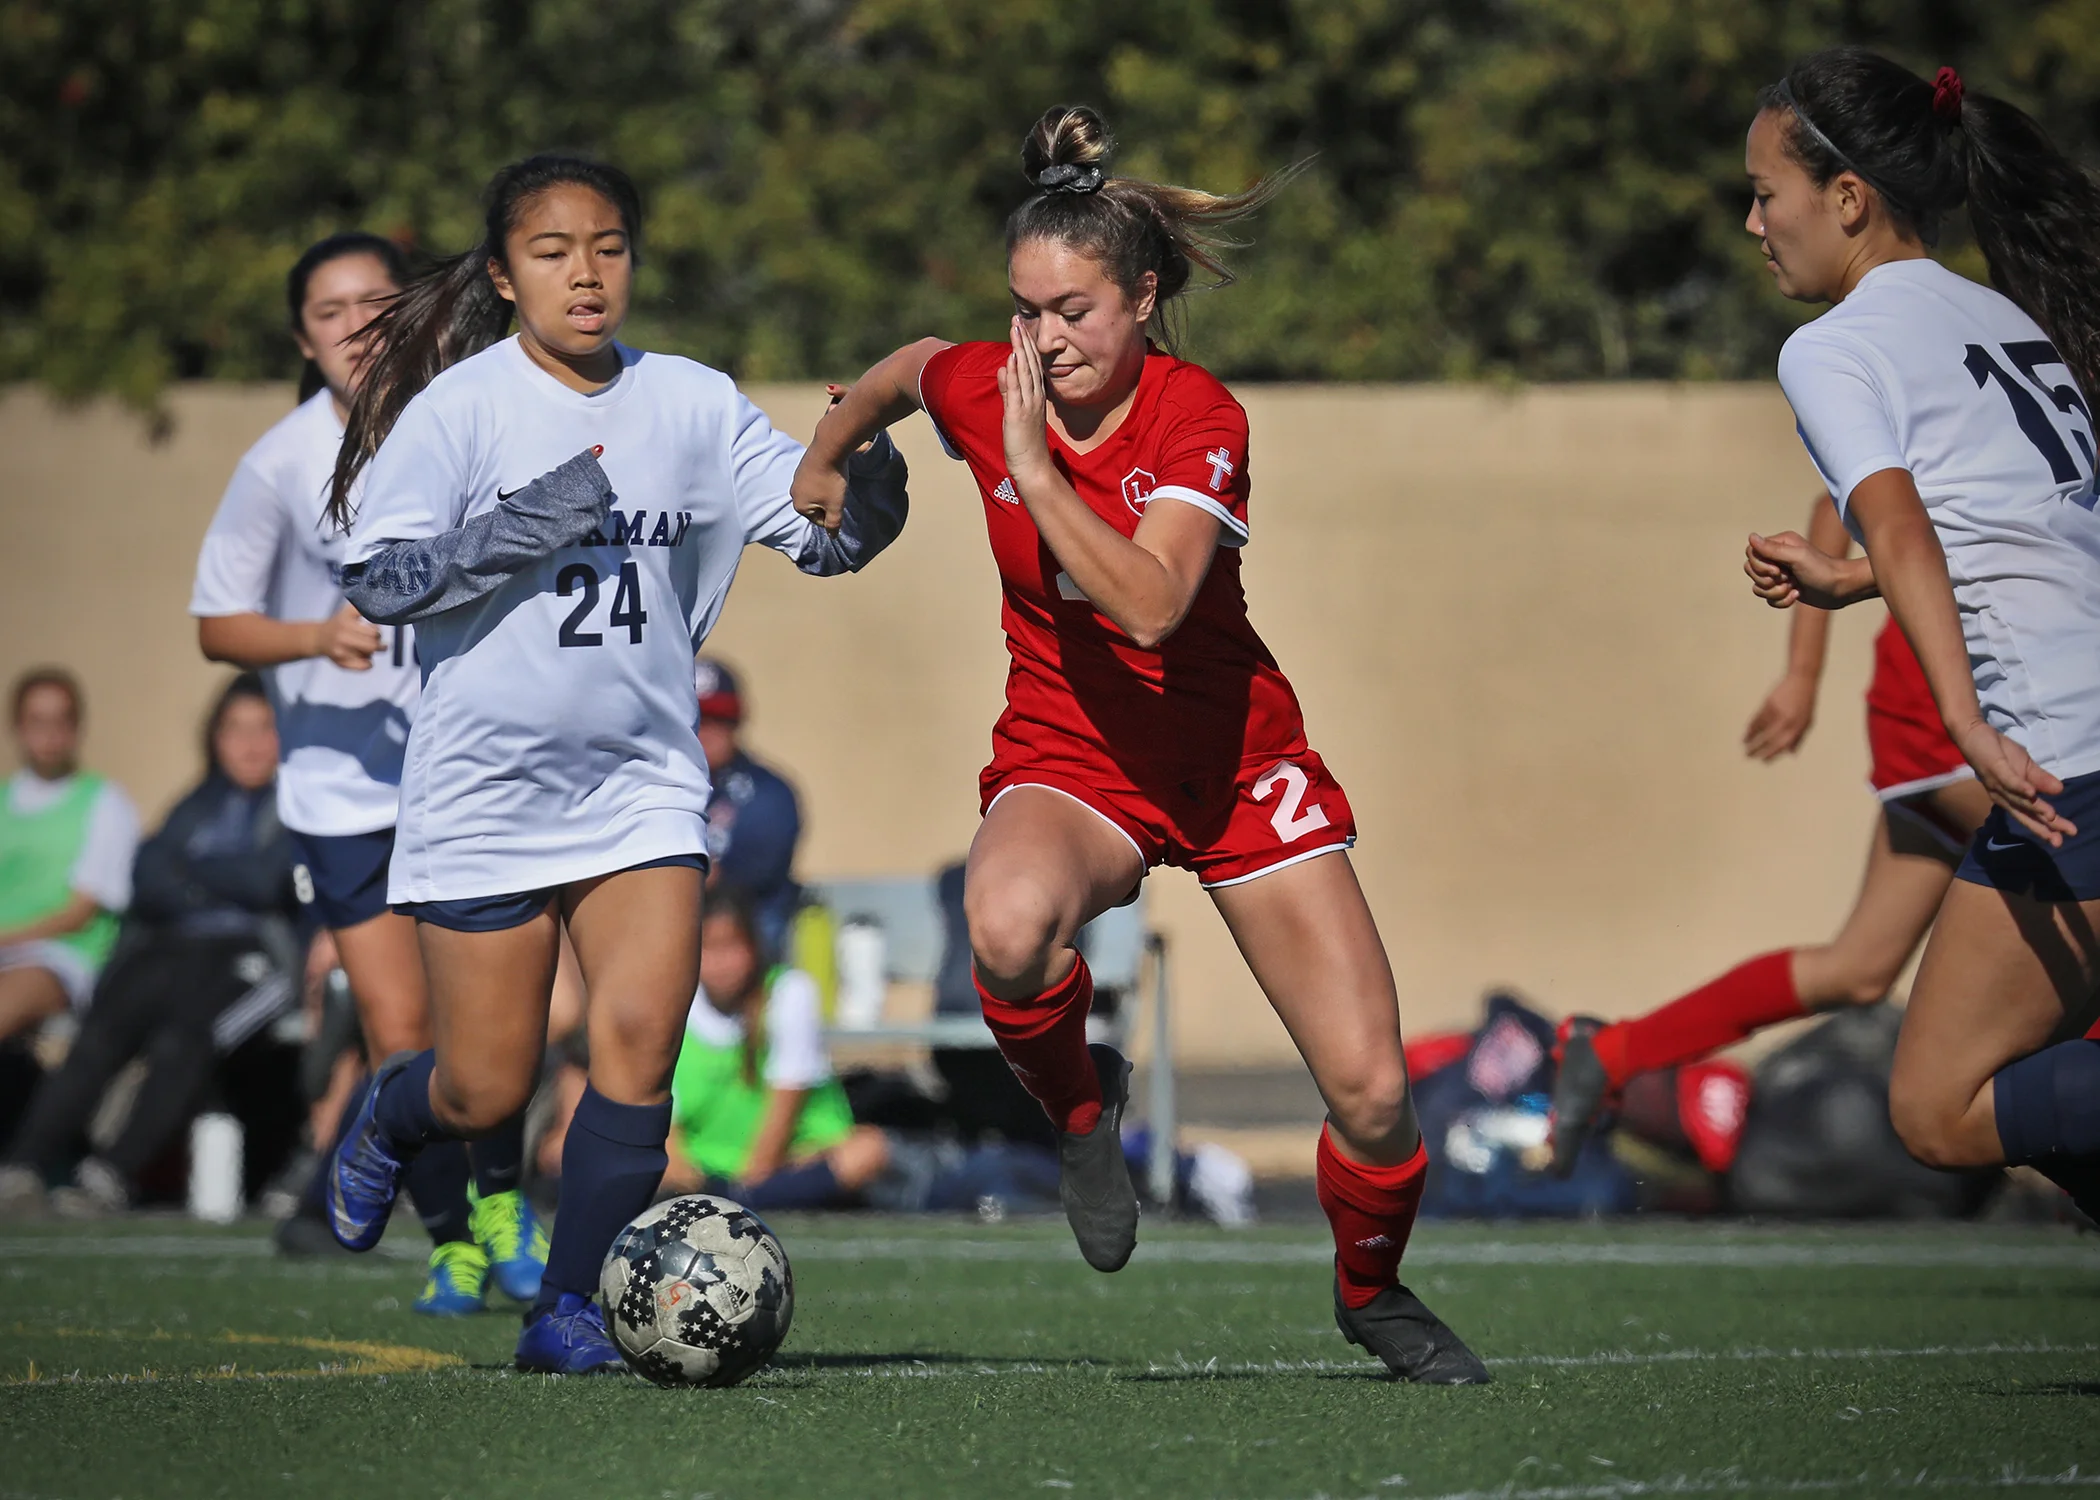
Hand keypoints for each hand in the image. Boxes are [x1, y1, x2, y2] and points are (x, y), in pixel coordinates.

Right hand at [312, 602, 380, 669]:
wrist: (318, 638)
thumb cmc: (339, 624)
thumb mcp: (349, 612)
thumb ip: (365, 610)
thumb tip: (383, 616)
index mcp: (346, 622)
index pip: (373, 632)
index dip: (378, 632)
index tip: (376, 631)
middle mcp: (342, 637)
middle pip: (373, 645)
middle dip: (380, 645)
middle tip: (380, 644)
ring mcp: (341, 651)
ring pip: (369, 655)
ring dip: (372, 653)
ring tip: (367, 649)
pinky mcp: (341, 663)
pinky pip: (364, 666)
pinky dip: (369, 663)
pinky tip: (366, 659)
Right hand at [789, 385, 855, 531]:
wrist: (829, 448)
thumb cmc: (832, 480)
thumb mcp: (836, 506)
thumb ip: (834, 524)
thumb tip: (832, 537)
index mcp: (799, 505)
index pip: (819, 520)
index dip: (833, 513)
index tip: (839, 502)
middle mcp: (794, 492)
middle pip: (817, 506)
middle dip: (829, 501)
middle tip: (838, 491)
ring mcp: (797, 477)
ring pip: (816, 492)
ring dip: (827, 490)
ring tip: (836, 481)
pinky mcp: (803, 465)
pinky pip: (815, 479)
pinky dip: (824, 478)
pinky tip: (832, 472)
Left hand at [997, 316, 1053, 487]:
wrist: (1033, 467)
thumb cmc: (1024, 442)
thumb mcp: (1015, 412)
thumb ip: (1009, 390)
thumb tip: (1004, 369)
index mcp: (1035, 396)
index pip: (1031, 365)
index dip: (1025, 345)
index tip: (1020, 326)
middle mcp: (1034, 397)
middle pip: (1029, 363)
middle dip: (1023, 340)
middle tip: (1017, 318)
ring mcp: (1028, 405)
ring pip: (1025, 372)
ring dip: (1020, 350)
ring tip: (1016, 329)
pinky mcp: (1018, 415)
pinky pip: (1017, 391)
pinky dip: (1015, 373)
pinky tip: (1012, 358)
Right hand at [1743, 672, 1817, 760]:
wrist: (1801, 681)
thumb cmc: (1806, 703)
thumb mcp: (1808, 721)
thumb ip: (1799, 738)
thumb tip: (1791, 754)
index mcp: (1798, 727)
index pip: (1782, 745)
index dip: (1771, 755)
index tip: (1762, 761)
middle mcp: (1787, 721)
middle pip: (1768, 740)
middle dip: (1757, 749)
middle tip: (1748, 756)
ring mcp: (1777, 712)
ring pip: (1760, 730)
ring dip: (1751, 739)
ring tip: (1744, 746)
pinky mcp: (1768, 704)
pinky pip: (1757, 719)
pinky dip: (1751, 727)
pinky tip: (1746, 732)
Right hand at [1745, 531, 1856, 609]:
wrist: (1841, 589)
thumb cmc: (1822, 570)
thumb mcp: (1797, 557)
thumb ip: (1773, 549)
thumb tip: (1751, 537)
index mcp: (1779, 544)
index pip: (1751, 553)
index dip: (1760, 566)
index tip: (1778, 570)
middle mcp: (1777, 557)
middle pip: (1751, 571)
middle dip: (1767, 581)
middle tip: (1788, 579)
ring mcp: (1779, 574)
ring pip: (1758, 587)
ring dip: (1775, 592)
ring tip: (1794, 588)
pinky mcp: (1782, 589)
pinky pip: (1768, 598)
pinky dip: (1781, 601)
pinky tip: (1797, 595)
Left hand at [1953, 719, 2074, 845]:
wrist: (1974, 735)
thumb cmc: (1999, 753)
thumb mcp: (2025, 767)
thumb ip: (2041, 780)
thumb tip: (2060, 790)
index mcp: (2010, 797)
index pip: (2030, 816)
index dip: (2046, 828)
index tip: (2062, 840)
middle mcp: (2002, 796)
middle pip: (2025, 814)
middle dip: (2042, 827)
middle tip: (2059, 840)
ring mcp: (1997, 783)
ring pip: (2018, 799)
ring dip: (2035, 808)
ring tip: (2051, 816)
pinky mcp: (1995, 769)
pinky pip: (2008, 780)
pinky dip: (2020, 787)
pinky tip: (2031, 792)